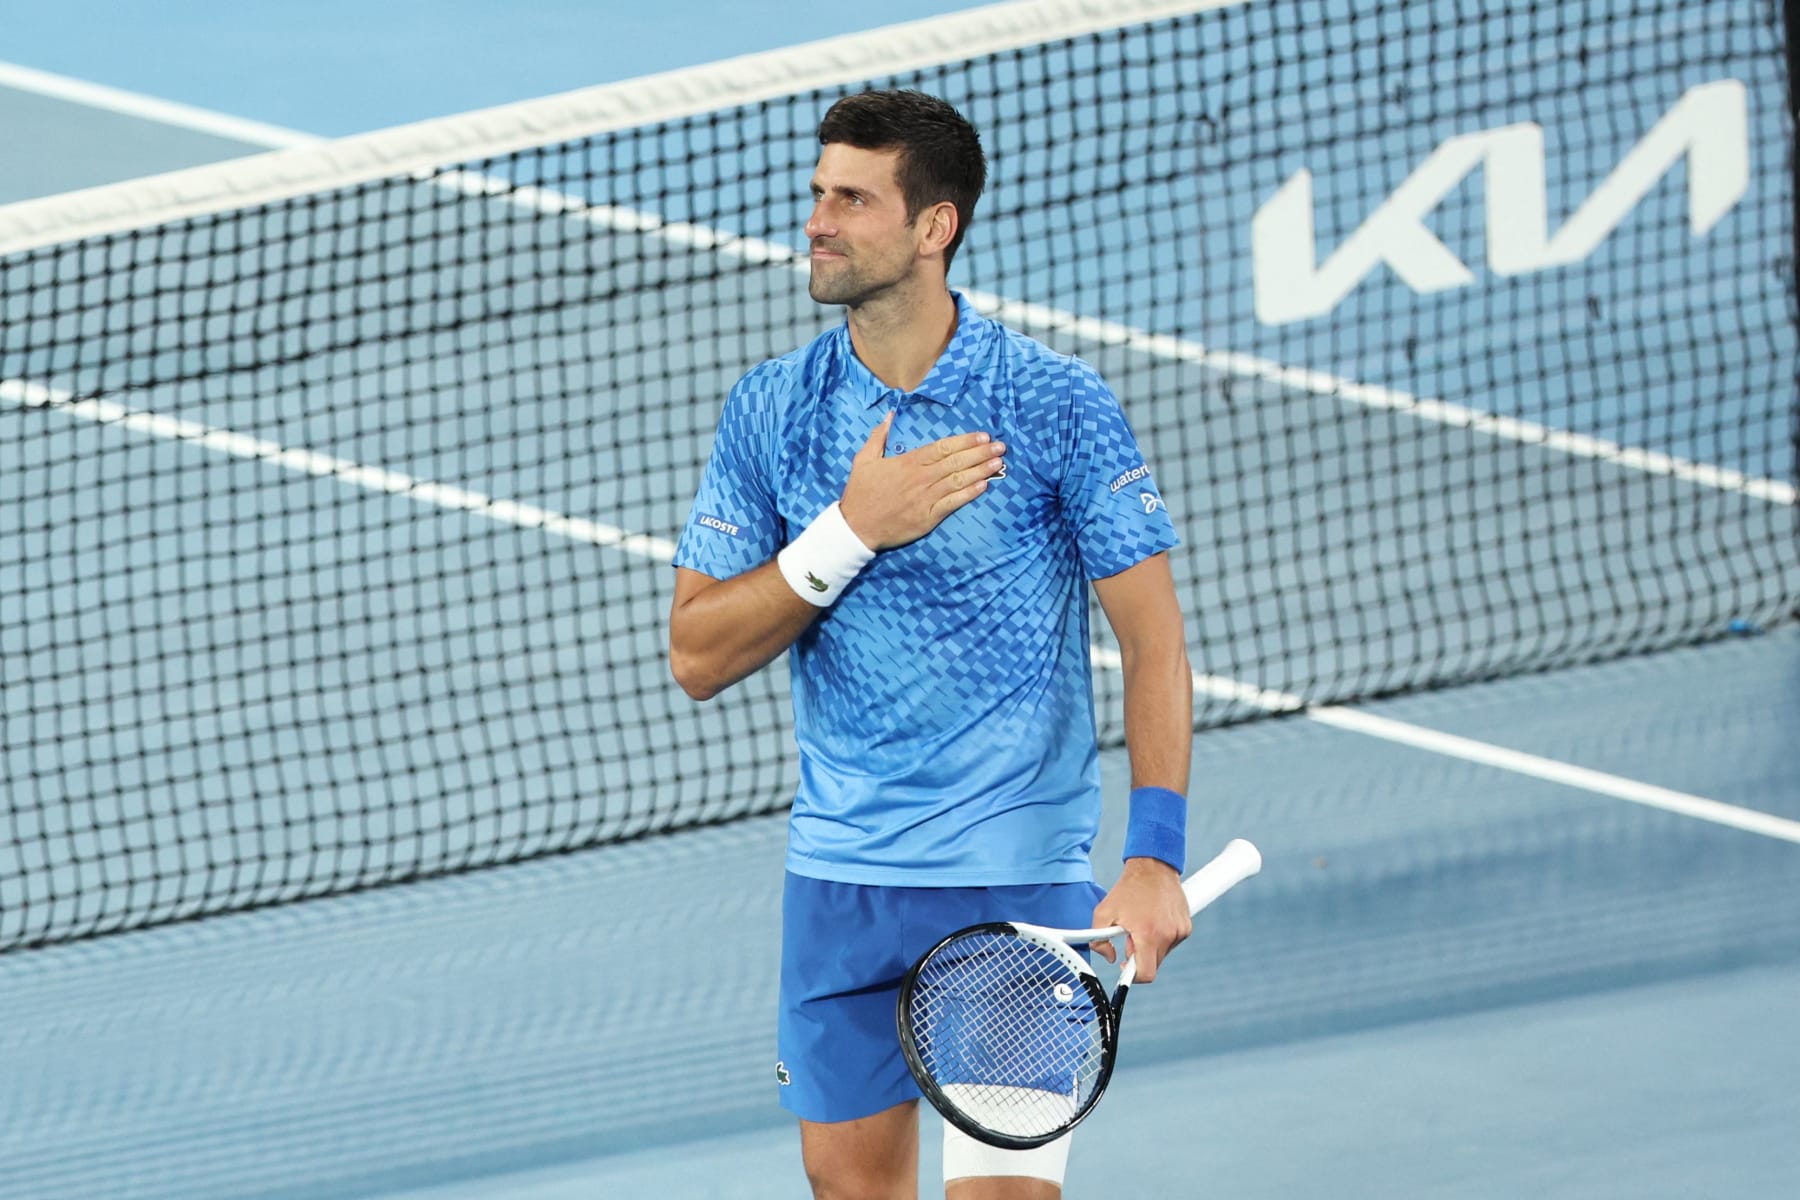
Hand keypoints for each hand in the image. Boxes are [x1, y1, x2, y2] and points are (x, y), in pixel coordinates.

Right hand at [838, 412, 1005, 550]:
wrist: (856, 527)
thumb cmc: (860, 493)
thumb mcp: (863, 459)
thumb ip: (879, 436)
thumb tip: (890, 415)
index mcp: (908, 462)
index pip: (943, 447)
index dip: (965, 441)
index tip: (982, 436)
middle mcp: (920, 478)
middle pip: (956, 462)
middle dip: (980, 453)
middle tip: (1000, 446)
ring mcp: (926, 498)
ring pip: (958, 481)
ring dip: (981, 471)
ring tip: (998, 463)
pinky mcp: (928, 517)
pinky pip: (953, 503)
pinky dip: (969, 494)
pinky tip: (984, 486)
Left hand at [1090, 858, 1190, 981]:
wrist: (1153, 867)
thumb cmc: (1128, 889)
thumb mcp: (1103, 913)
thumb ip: (1099, 940)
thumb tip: (1109, 958)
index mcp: (1148, 934)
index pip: (1146, 974)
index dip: (1133, 977)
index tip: (1126, 969)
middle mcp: (1168, 935)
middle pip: (1153, 964)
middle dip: (1139, 956)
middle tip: (1130, 936)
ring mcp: (1179, 932)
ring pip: (1162, 953)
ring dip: (1151, 946)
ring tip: (1143, 923)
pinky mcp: (1186, 927)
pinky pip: (1171, 942)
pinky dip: (1162, 937)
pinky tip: (1154, 919)